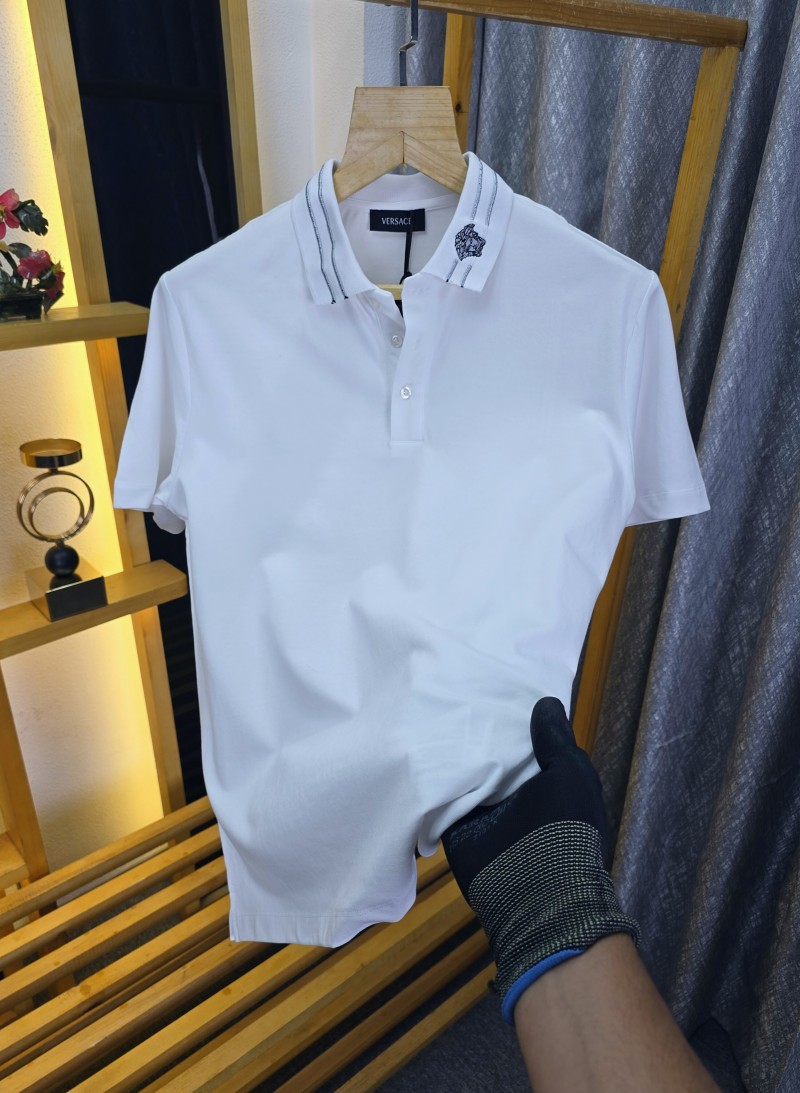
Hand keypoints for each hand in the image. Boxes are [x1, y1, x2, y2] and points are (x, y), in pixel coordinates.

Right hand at [441, 696, 640, 1024]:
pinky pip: (440, 797)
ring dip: (449, 752)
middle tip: (451, 691)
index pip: (524, 740)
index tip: (491, 684)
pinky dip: (429, 779)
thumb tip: (546, 701)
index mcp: (545, 779)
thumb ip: (555, 738)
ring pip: (463, 772)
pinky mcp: (456, 825)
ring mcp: (484, 810)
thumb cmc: (566, 824)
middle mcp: (513, 791)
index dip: (511, 715)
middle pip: (490, 753)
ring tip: (425, 710)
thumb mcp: (571, 771)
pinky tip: (413, 748)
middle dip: (475, 729)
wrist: (538, 888)